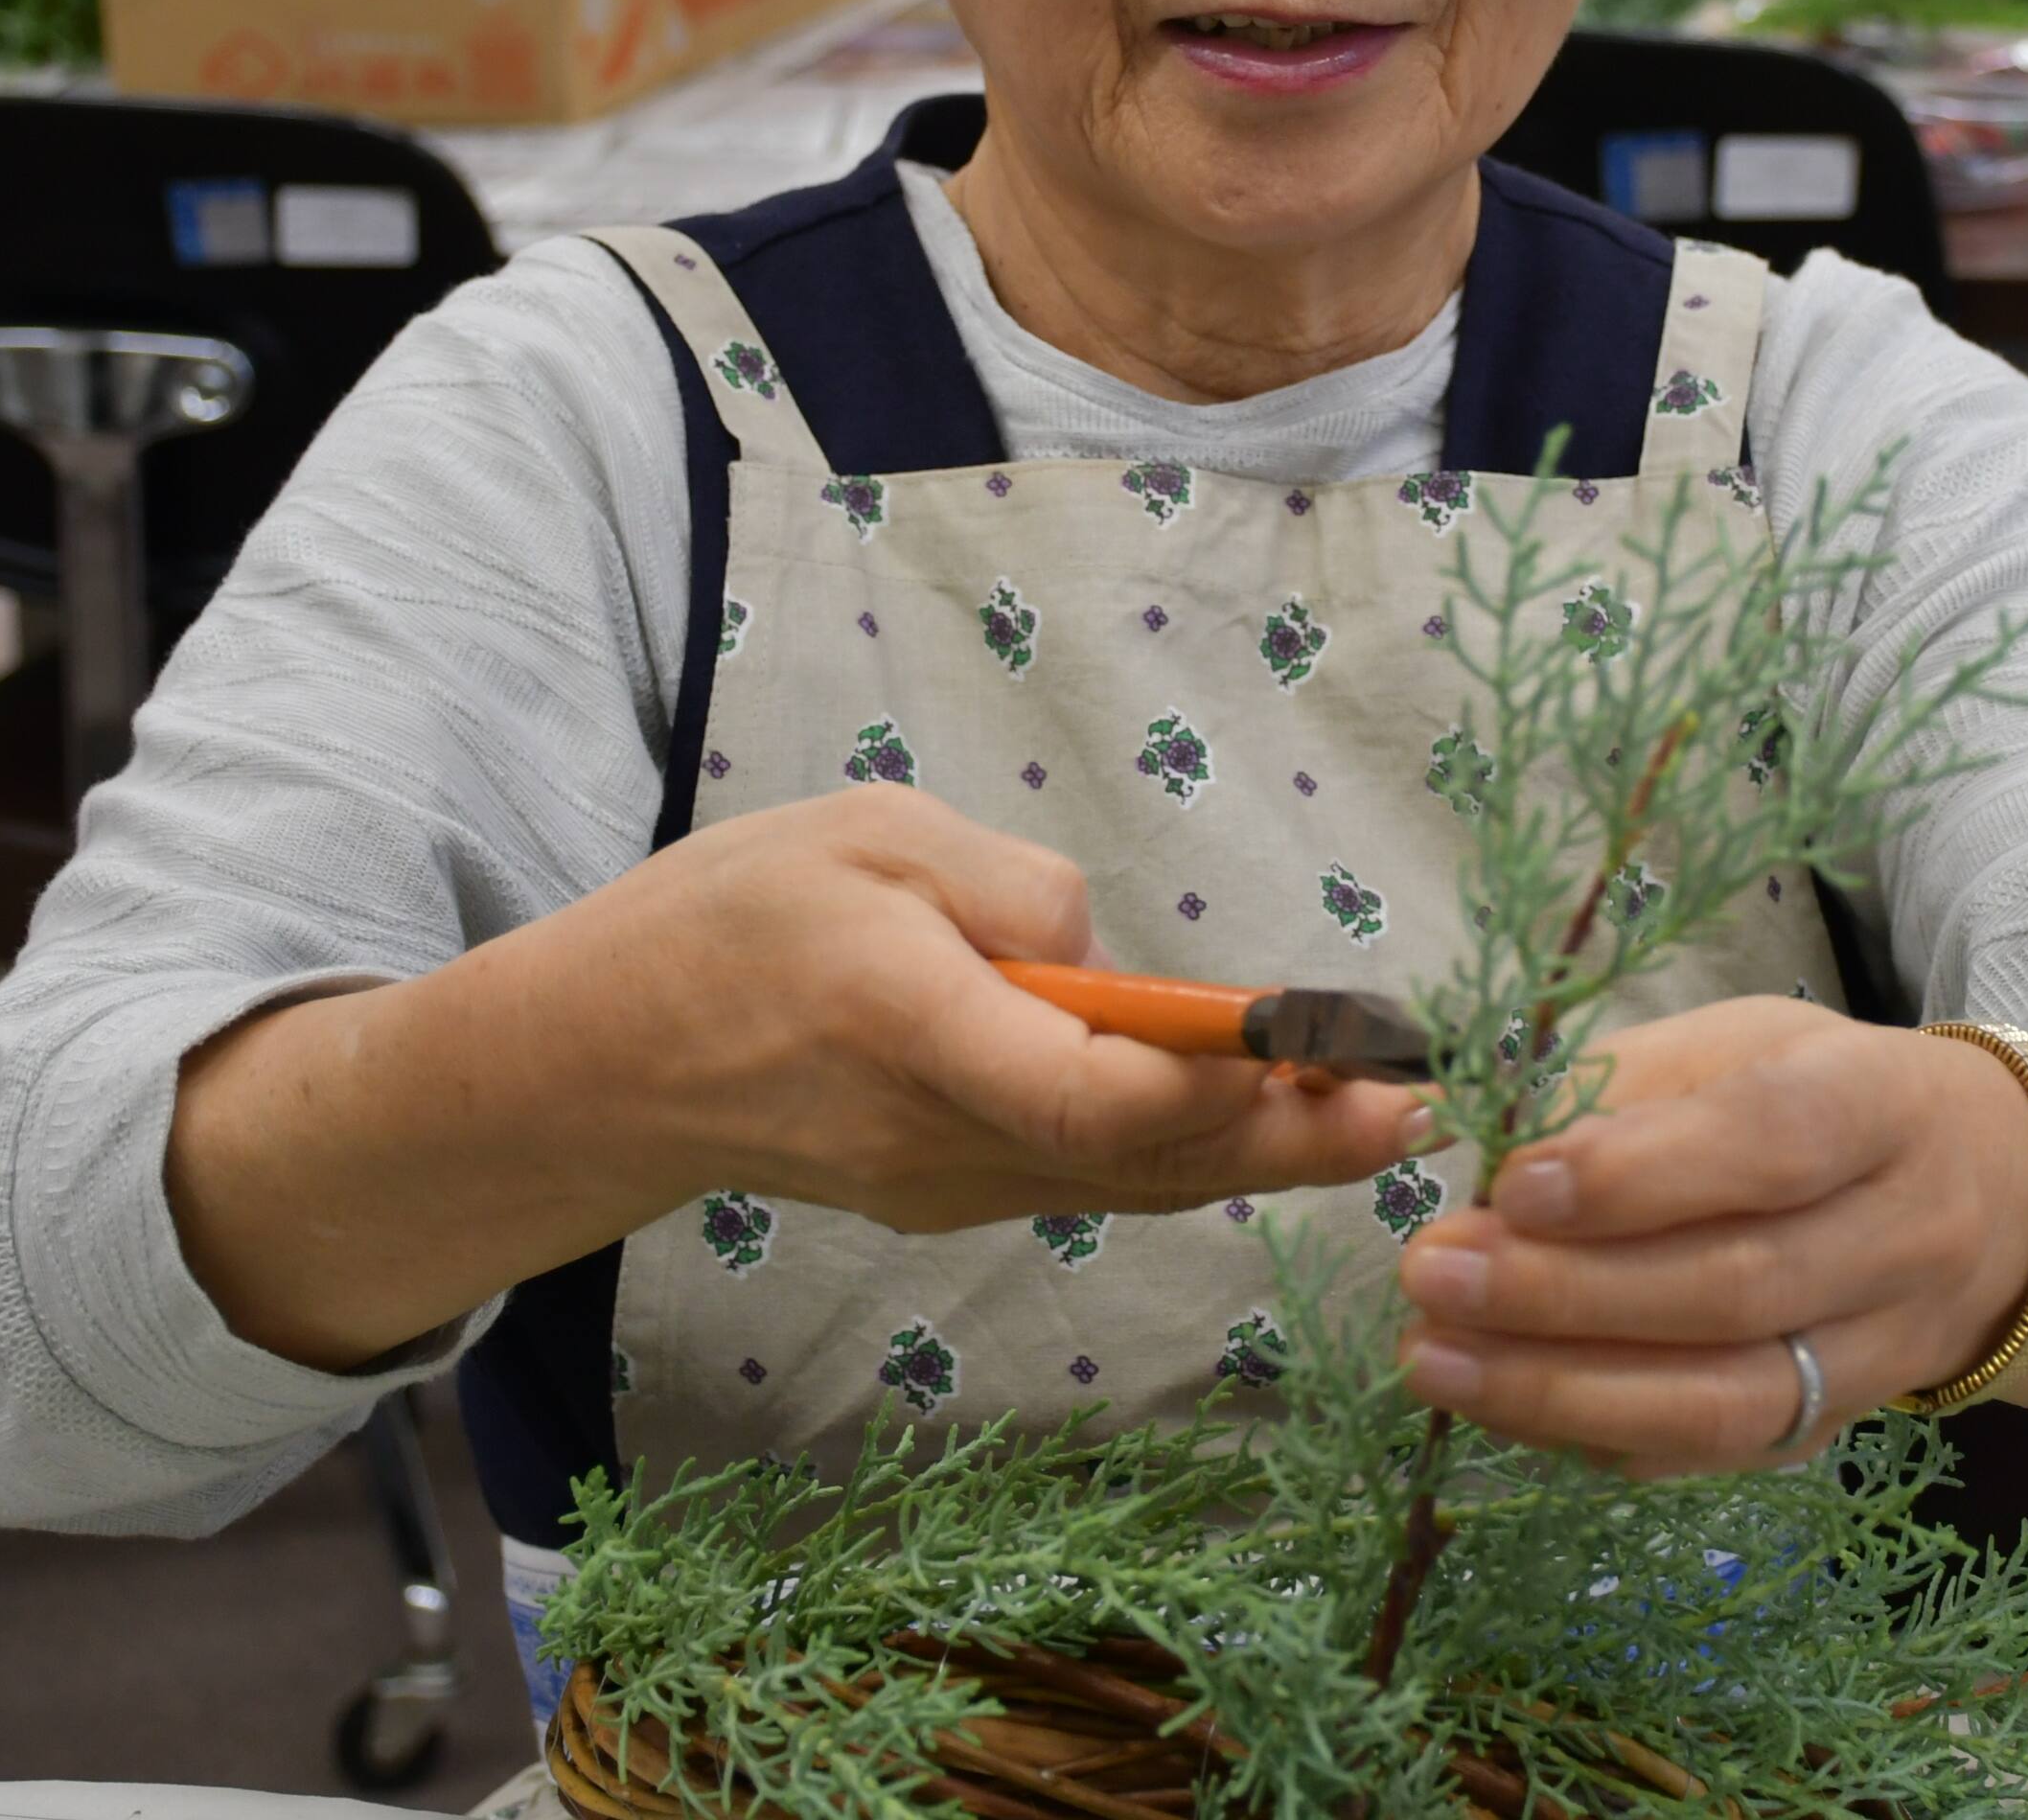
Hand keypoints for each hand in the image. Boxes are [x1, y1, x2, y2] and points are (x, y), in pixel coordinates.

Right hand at [167, 783, 1417, 1368]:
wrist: (607, 1060)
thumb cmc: (731, 919)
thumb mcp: (863, 836)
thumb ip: (1003, 889)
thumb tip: (1110, 956)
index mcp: (911, 1023)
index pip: (1091, 1094)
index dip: (1229, 1086)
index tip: (1339, 1051)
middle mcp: (940, 1131)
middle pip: (1145, 1159)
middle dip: (1293, 1133)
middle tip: (1420, 1096)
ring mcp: (948, 1183)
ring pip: (1133, 1180)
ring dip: (1262, 1148)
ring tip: (1383, 1103)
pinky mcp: (953, 1193)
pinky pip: (1094, 1176)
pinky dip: (1191, 1152)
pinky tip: (1276, 1118)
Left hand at [1390, 995, 2027, 1475]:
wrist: (1990, 1201)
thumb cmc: (1822, 1097)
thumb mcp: (1736, 1045)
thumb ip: (1602, 1082)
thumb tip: (1433, 1123)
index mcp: (1881, 1105)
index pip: (1770, 1142)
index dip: (1641, 1174)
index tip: (1512, 1182)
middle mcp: (1905, 1239)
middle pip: (1738, 1285)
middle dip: (1566, 1291)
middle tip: (1431, 1273)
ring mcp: (1880, 1354)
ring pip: (1729, 1399)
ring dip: (1563, 1390)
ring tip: (1433, 1358)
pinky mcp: (1835, 1429)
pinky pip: (1711, 1458)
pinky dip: (1594, 1438)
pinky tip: (1497, 1406)